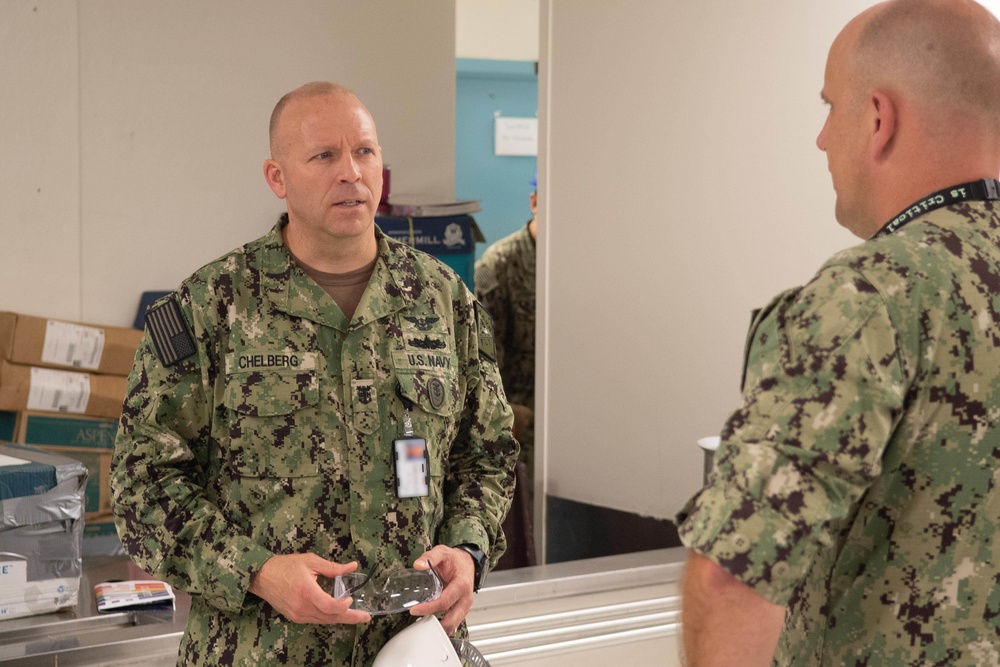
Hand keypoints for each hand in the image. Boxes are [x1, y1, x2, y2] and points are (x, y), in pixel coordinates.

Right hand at [248, 553, 371, 624]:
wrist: (261, 577)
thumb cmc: (285, 566)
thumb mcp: (311, 561)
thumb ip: (333, 567)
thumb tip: (353, 566)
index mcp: (307, 592)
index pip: (330, 606)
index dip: (344, 606)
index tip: (351, 598)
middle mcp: (302, 607)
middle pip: (330, 617)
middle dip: (350, 618)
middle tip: (366, 617)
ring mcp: (298, 615)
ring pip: (324, 621)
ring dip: (340, 618)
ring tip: (356, 615)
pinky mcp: (295, 617)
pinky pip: (316, 620)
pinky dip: (328, 617)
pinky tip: (337, 612)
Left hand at [408, 544, 475, 633]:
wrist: (466, 562)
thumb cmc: (455, 560)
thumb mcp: (443, 552)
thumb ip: (431, 557)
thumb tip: (418, 565)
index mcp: (461, 584)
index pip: (445, 602)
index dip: (429, 608)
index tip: (415, 610)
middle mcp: (465, 597)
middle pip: (452, 620)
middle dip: (436, 625)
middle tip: (419, 622)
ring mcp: (465, 605)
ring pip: (454, 624)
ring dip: (440, 627)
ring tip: (424, 624)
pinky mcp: (461, 609)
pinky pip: (454, 622)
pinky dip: (444, 625)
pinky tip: (433, 622)